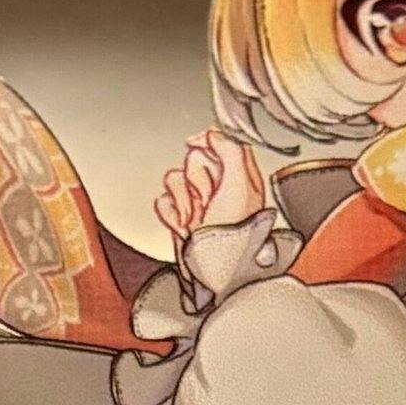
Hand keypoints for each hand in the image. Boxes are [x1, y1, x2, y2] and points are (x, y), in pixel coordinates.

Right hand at [157, 127, 269, 250]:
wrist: (217, 271)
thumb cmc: (235, 233)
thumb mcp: (242, 184)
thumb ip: (230, 149)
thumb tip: (212, 133)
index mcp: (240, 175)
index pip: (220, 142)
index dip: (208, 143)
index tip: (200, 149)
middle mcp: (219, 186)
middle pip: (194, 158)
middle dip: (197, 180)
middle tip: (210, 201)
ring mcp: (198, 201)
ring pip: (175, 178)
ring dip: (184, 200)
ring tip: (197, 220)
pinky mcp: (180, 216)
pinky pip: (163, 200)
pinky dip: (172, 214)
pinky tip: (184, 227)